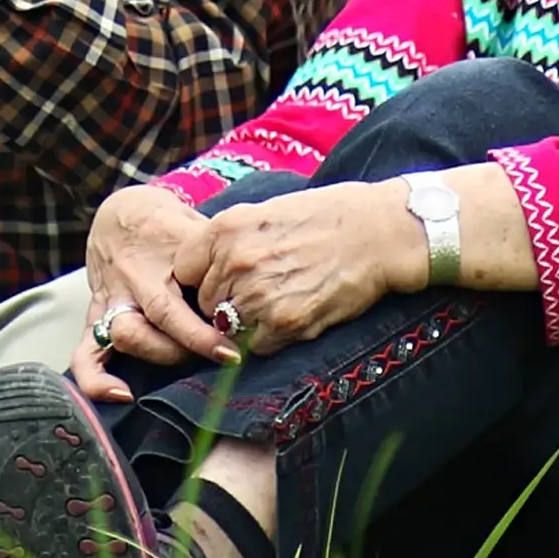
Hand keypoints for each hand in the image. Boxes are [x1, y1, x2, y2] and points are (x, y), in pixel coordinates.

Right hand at [73, 184, 228, 402]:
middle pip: (155, 319)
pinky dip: (96, 380)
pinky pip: (85, 355)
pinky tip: (122, 395)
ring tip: (185, 362)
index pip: (180, 296)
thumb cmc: (167, 224)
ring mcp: (109, 300)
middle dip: (188, 345)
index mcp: (159, 254)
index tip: (232, 352)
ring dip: (157, 355)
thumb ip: (218, 254)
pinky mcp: (94, 318)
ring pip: (124, 335)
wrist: (120, 214)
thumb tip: (255, 284)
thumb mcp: (194, 226)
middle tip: (220, 356)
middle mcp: (132, 279)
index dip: (204, 331)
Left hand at [190, 181, 425, 356]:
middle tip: (258, 292)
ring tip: (277, 304)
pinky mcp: (284, 322)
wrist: (376, 233)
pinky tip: (293, 315)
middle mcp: (235, 261)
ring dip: (245, 324)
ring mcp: (258, 294)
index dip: (198, 278)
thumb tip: (203, 270)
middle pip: (204, 302)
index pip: (182, 270)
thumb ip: (228, 240)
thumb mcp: (265, 211)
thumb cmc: (325, 217)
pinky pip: (257, 346)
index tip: (217, 280)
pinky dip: (270, 339)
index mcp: (225, 228)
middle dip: (223, 302)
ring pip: (227, 328)